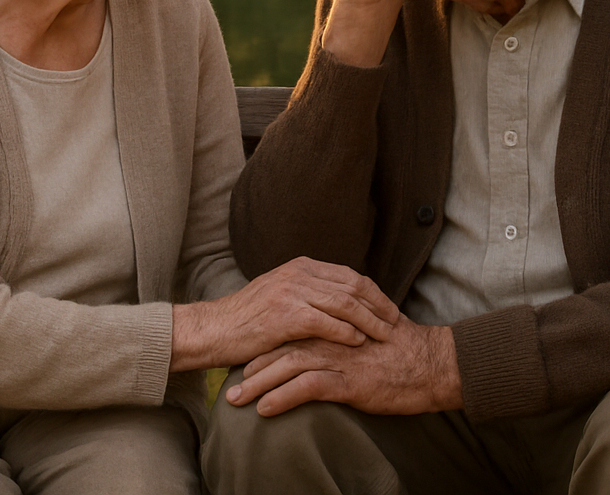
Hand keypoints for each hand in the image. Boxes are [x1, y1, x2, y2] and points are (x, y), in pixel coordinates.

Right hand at [170, 257, 398, 371]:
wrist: (213, 330)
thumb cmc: (246, 320)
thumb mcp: (279, 295)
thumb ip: (307, 293)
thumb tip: (341, 302)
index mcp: (300, 267)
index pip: (349, 275)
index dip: (374, 292)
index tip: (390, 308)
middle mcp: (298, 274)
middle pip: (352, 285)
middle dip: (378, 304)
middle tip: (396, 321)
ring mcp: (291, 293)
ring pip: (344, 303)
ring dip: (369, 320)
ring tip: (386, 334)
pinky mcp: (285, 316)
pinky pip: (326, 322)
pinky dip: (346, 332)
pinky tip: (359, 342)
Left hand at [224, 317, 462, 416]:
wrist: (432, 364)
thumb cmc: (402, 351)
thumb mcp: (368, 333)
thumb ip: (344, 332)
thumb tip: (324, 342)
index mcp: (334, 322)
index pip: (289, 330)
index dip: (264, 347)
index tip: (242, 362)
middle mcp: (332, 336)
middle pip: (281, 346)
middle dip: (252, 366)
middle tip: (228, 385)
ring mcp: (339, 357)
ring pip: (287, 366)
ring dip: (258, 384)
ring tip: (237, 401)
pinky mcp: (349, 380)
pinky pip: (307, 388)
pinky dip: (283, 398)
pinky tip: (266, 410)